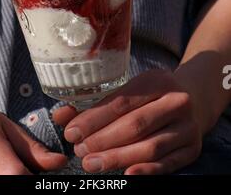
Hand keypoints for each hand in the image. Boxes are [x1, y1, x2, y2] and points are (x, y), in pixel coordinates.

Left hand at [53, 69, 202, 174]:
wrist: (194, 99)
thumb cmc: (154, 94)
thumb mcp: (131, 88)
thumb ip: (98, 103)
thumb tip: (61, 116)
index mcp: (158, 81)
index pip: (121, 102)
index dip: (94, 119)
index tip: (72, 131)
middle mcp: (176, 102)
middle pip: (135, 125)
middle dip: (103, 140)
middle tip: (80, 151)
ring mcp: (187, 127)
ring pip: (150, 146)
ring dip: (118, 158)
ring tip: (92, 163)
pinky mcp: (192, 148)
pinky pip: (168, 164)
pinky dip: (146, 171)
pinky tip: (126, 175)